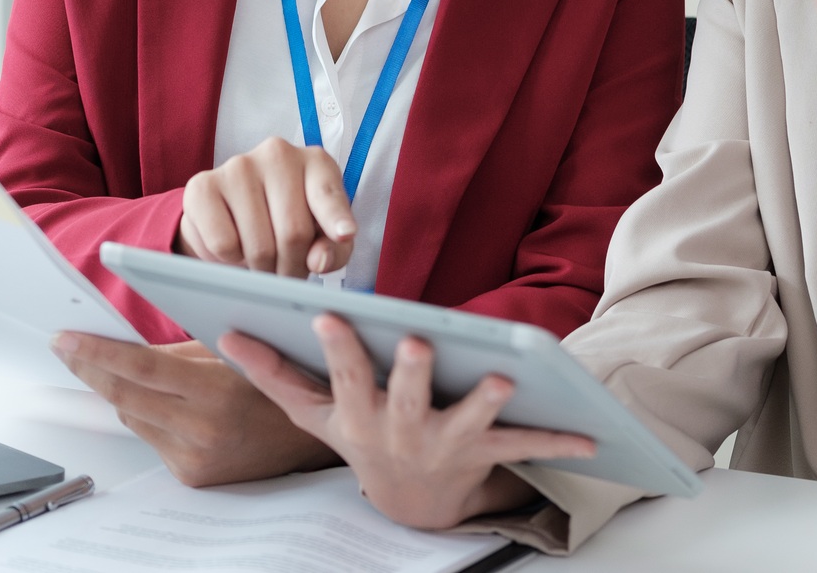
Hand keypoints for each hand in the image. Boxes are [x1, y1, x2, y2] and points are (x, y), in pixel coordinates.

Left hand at [52, 331, 336, 485]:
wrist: (307, 441)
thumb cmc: (275, 385)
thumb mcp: (233, 352)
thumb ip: (179, 352)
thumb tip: (125, 347)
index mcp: (216, 393)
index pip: (141, 369)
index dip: (97, 353)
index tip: (65, 340)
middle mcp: (202, 431)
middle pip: (124, 396)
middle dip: (90, 369)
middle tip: (67, 347)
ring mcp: (193, 458)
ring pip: (133, 417)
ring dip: (124, 392)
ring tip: (137, 373)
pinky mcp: (190, 476)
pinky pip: (151, 439)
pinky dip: (150, 417)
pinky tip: (170, 407)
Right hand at [178, 137, 355, 276]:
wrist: (232, 213)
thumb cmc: (289, 220)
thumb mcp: (322, 235)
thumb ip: (333, 250)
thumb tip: (318, 261)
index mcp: (316, 162)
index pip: (328, 194)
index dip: (336, 219)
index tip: (345, 234)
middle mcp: (278, 154)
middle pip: (293, 233)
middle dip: (292, 267)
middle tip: (286, 271)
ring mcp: (238, 165)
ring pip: (258, 244)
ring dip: (263, 268)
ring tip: (263, 260)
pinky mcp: (203, 185)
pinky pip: (223, 243)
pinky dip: (230, 259)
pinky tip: (234, 242)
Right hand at [224, 315, 592, 529]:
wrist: (408, 502)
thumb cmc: (360, 435)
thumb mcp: (312, 414)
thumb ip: (273, 372)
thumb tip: (226, 331)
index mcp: (357, 415)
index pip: (343, 377)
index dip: (338, 349)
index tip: (331, 314)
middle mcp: (400, 432)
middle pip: (406, 399)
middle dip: (412, 374)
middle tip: (419, 343)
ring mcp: (445, 444)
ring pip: (468, 423)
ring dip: (485, 404)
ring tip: (500, 380)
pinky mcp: (486, 454)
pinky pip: (524, 447)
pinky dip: (558, 442)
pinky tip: (590, 437)